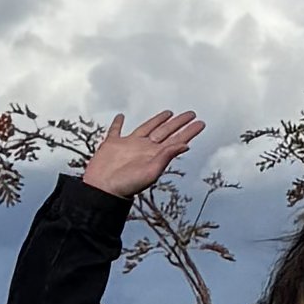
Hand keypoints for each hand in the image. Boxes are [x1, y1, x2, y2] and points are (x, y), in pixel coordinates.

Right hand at [80, 105, 206, 200]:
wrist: (102, 189)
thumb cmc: (126, 185)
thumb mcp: (151, 171)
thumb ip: (166, 156)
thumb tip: (185, 145)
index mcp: (155, 155)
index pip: (176, 140)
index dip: (188, 131)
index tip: (200, 123)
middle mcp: (144, 148)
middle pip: (165, 131)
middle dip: (178, 123)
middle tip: (191, 114)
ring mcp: (128, 145)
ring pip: (147, 128)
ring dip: (157, 120)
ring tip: (168, 113)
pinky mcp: (112, 144)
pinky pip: (115, 130)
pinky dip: (117, 123)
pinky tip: (121, 116)